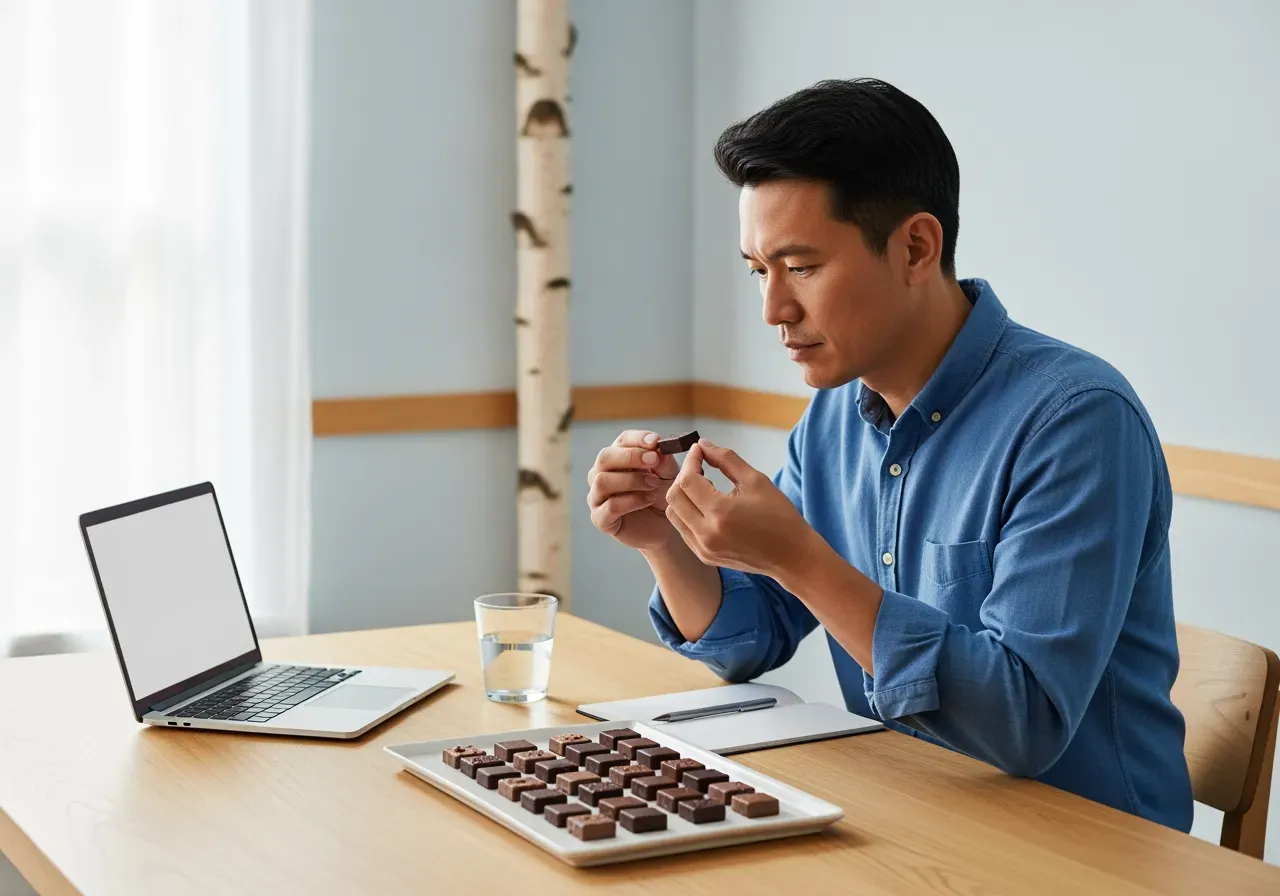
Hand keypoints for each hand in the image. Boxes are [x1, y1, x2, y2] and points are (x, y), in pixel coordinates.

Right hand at [587, 430, 681, 549]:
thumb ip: (664, 461)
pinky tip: (649, 499)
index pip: (621, 441)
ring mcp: (598, 497)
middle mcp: (602, 474)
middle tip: (654, 460)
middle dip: (630, 456)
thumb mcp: (668, 475)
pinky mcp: (600, 519)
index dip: (637, 439)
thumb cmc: (662, 496)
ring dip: (631, 480)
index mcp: (618, 458)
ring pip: (602, 481)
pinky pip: (610, 506)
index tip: (655, 441)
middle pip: (604, 457)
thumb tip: (657, 448)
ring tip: (653, 484)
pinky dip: (632, 501)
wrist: (664, 527)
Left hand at [665, 439, 818, 578]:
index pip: (687, 480)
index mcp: (721, 513)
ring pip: (674, 514)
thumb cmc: (779, 516)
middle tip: (699, 466)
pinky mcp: (704, 556)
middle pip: (674, 497)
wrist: (792, 555)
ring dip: (682, 495)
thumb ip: (726, 459)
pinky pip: (683, 529)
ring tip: (702, 485)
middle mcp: (706, 534)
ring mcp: (703, 548)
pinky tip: (705, 504)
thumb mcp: (756, 480)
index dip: (691, 460)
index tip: (699, 450)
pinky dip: (687, 512)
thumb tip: (703, 444)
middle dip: (683, 476)